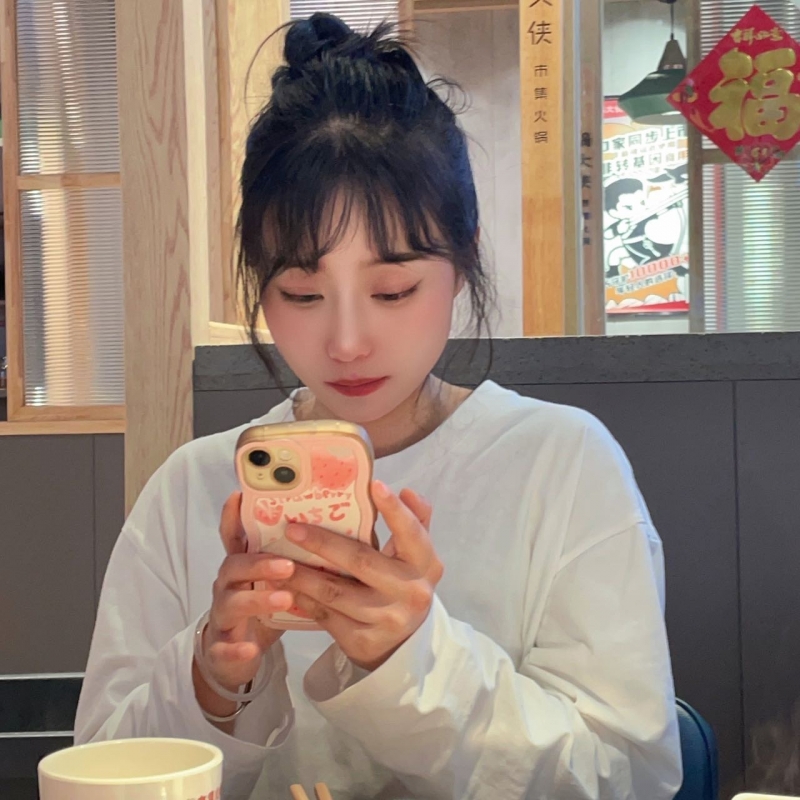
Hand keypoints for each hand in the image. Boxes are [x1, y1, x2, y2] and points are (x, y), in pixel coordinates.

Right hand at [193, 492, 294, 709]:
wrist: (234, 654)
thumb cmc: (263, 607)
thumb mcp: (277, 580)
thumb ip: (296, 557)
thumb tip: (335, 531)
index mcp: (244, 565)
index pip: (235, 536)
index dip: (233, 516)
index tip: (239, 496)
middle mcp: (228, 585)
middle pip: (235, 565)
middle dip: (260, 563)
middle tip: (288, 565)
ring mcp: (223, 615)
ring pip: (231, 603)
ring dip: (256, 600)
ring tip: (283, 599)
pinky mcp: (221, 647)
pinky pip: (225, 647)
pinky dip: (237, 648)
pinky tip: (252, 649)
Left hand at [283, 480, 443, 670]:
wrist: (403, 643)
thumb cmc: (404, 583)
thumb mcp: (416, 555)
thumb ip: (415, 521)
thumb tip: (408, 492)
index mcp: (426, 564)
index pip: (411, 533)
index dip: (394, 511)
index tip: (375, 485)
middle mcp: (411, 592)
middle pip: (361, 562)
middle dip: (323, 543)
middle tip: (293, 529)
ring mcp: (387, 620)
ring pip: (336, 592)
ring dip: (302, 575)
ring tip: (276, 559)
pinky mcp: (362, 641)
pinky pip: (326, 616)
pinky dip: (303, 600)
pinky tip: (285, 586)